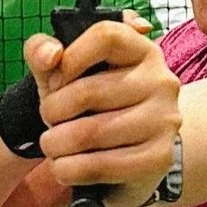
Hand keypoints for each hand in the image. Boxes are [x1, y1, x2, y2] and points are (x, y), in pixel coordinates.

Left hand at [25, 14, 181, 206]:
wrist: (125, 150)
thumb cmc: (91, 105)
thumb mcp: (64, 73)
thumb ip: (43, 52)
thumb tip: (49, 54)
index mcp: (141, 49)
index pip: (106, 37)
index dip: (71, 58)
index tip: (57, 80)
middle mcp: (161, 81)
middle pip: (88, 91)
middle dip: (52, 111)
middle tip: (49, 120)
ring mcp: (164, 120)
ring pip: (90, 133)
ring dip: (55, 144)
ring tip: (52, 145)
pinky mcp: (159, 157)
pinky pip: (101, 165)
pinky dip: (69, 169)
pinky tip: (64, 167)